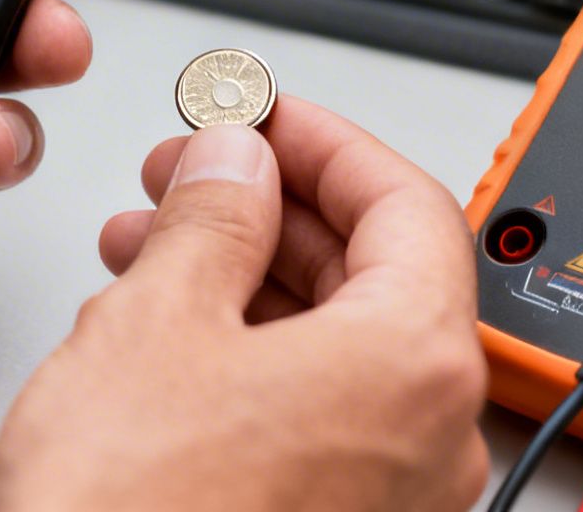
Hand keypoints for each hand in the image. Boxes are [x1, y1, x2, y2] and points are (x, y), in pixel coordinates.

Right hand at [0, 96, 487, 511]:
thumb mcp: (158, 319)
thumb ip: (213, 214)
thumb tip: (237, 159)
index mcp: (413, 362)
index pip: (403, 200)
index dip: (321, 138)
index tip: (259, 110)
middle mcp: (429, 437)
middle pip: (379, 271)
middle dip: (274, 205)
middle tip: (196, 168)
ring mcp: (390, 497)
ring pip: (340, 343)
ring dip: (250, 274)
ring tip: (153, 244)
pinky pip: (318, 411)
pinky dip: (252, 352)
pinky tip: (167, 334)